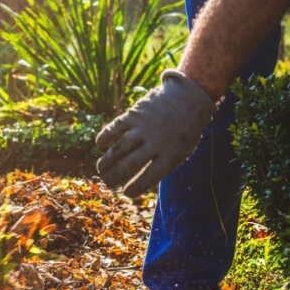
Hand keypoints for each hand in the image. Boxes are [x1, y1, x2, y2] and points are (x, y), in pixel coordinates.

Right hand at [96, 70, 216, 196]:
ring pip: (120, 148)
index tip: (126, 193)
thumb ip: (167, 164)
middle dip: (116, 176)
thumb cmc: (187, 128)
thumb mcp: (185, 150)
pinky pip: (116, 127)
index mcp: (171, 154)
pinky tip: (100, 144)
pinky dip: (106, 136)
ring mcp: (144, 126)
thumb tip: (144, 180)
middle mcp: (156, 141)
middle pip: (130, 164)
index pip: (149, 176)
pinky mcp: (136, 113)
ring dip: (107, 161)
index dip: (135, 187)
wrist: (190, 95)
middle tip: (108, 182)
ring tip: (101, 169)